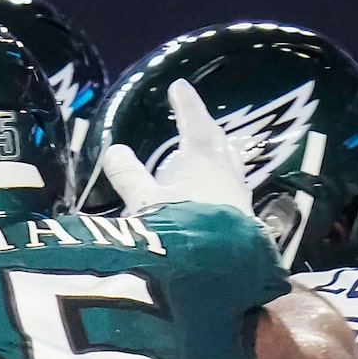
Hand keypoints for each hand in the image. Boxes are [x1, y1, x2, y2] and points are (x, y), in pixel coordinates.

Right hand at [98, 79, 254, 219]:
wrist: (214, 271)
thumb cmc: (178, 227)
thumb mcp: (143, 201)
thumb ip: (129, 175)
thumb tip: (115, 149)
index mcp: (202, 159)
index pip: (194, 123)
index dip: (186, 104)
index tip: (178, 87)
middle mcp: (225, 172)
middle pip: (217, 143)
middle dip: (206, 129)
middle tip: (196, 121)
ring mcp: (238, 197)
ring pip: (229, 166)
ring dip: (219, 156)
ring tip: (211, 155)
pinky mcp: (241, 221)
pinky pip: (233, 189)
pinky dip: (222, 182)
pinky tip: (219, 193)